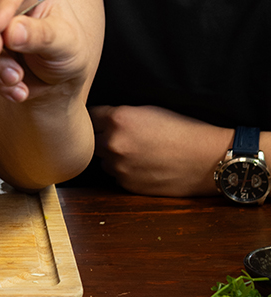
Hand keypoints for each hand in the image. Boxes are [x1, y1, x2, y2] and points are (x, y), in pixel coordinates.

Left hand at [90, 104, 230, 196]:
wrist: (208, 159)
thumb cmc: (183, 130)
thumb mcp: (147, 110)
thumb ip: (118, 115)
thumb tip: (100, 119)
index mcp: (117, 119)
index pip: (89, 115)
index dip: (97, 117)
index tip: (101, 119)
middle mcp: (113, 143)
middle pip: (91, 139)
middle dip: (101, 137)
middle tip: (120, 136)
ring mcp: (119, 167)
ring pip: (103, 159)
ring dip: (112, 156)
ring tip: (136, 152)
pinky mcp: (128, 185)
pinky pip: (116, 176)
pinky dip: (124, 171)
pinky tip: (143, 166)